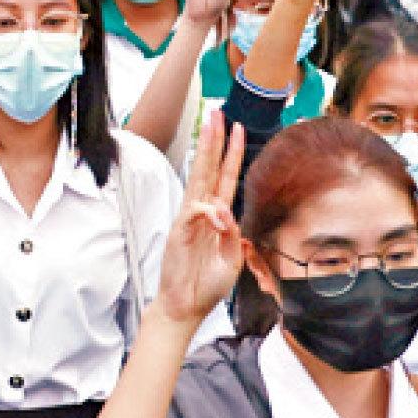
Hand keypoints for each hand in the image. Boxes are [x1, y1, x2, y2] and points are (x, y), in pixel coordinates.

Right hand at [153, 112, 244, 326]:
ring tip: (210, 126)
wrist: (187, 305)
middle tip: (217, 113)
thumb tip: (225, 210)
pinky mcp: (179, 231)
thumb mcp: (234, 258)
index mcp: (218, 217)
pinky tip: (216, 217)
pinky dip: (207, 210)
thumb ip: (234, 233)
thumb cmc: (209, 283)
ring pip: (198, 177)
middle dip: (215, 140)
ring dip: (205, 151)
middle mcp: (203, 212)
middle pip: (210, 168)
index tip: (238, 128)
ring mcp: (190, 219)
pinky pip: (194, 210)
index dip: (233, 153)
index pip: (226, 177)